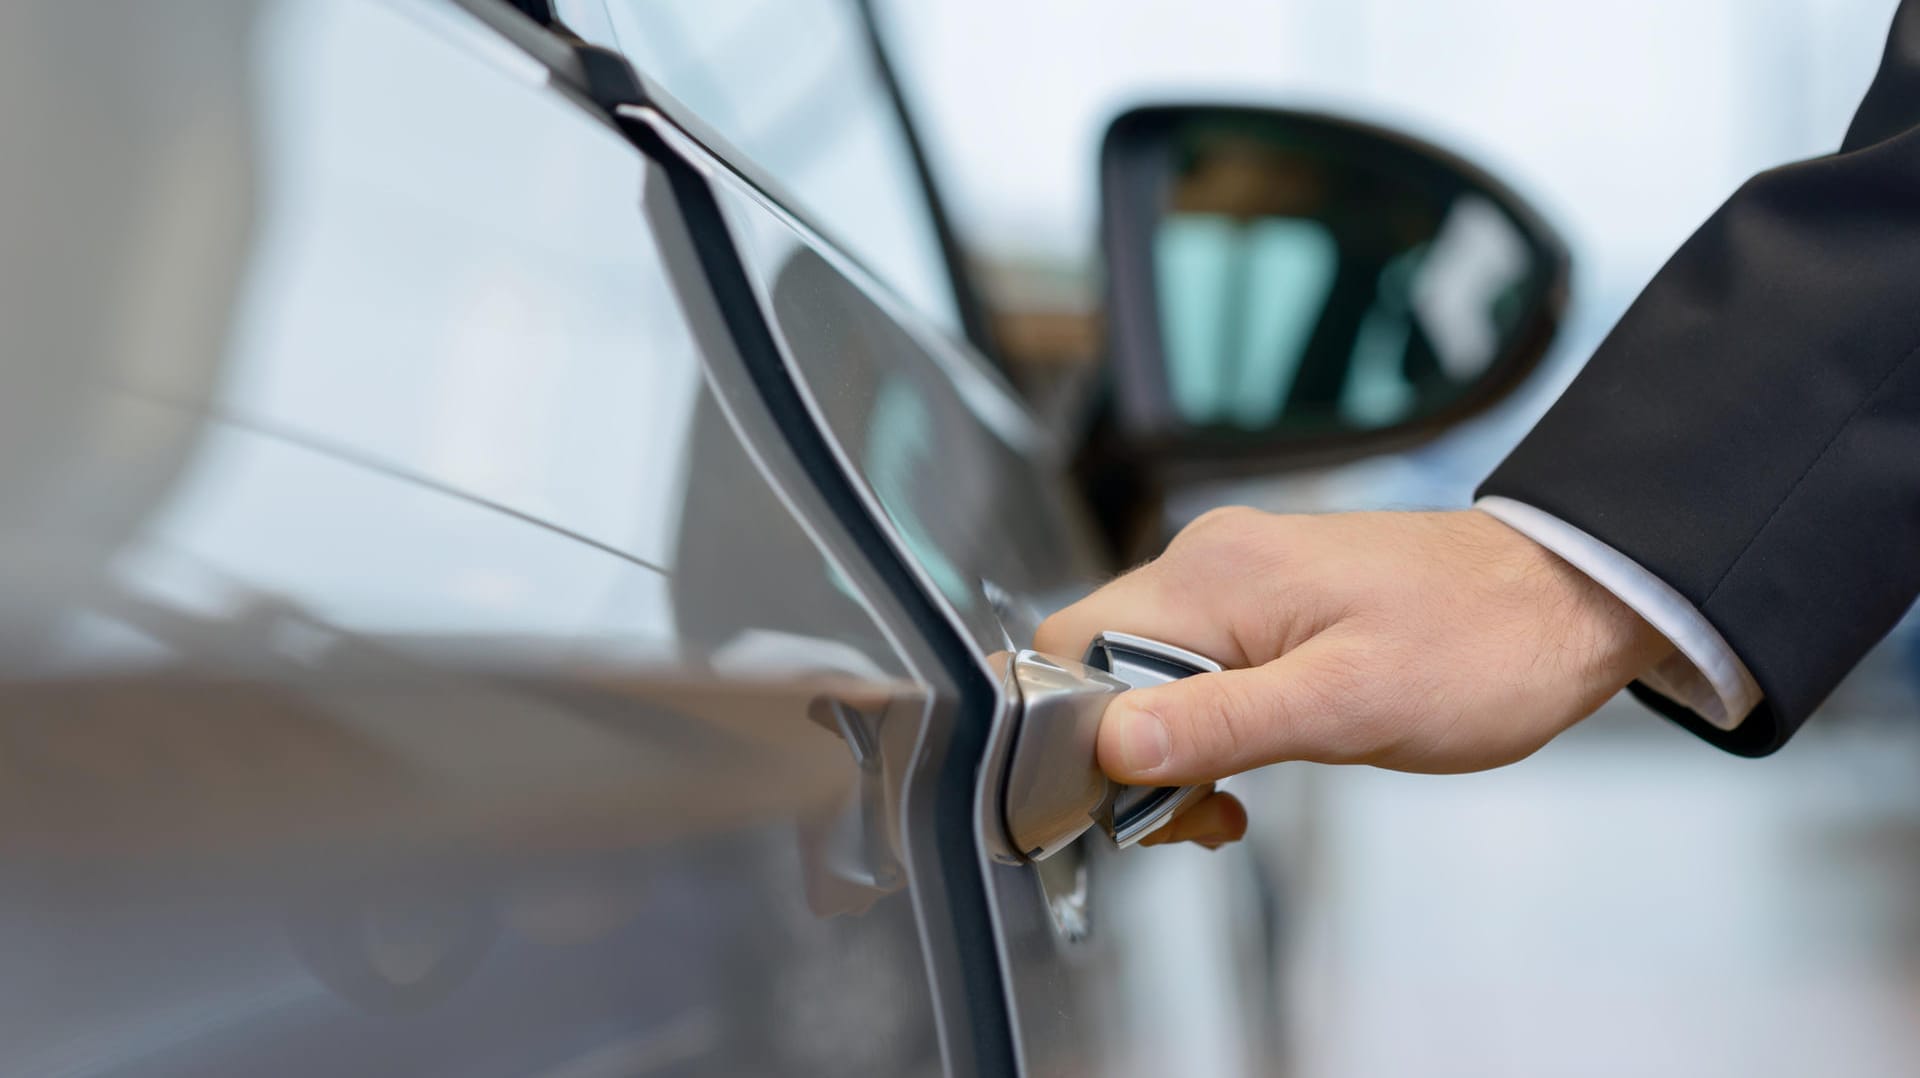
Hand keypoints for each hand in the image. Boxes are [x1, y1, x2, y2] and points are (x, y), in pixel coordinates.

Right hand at [1036, 508, 1669, 841]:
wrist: (1569, 598)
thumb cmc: (1480, 648)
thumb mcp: (1348, 706)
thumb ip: (1220, 723)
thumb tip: (1109, 746)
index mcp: (1211, 577)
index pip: (1072, 649)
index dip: (1077, 736)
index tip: (1134, 803)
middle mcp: (1207, 564)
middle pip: (1101, 667)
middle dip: (1128, 758)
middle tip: (1199, 818)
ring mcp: (1236, 579)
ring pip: (1144, 676)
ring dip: (1171, 752)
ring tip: (1231, 804)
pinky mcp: (1265, 602)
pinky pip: (1194, 669)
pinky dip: (1205, 730)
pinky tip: (1248, 770)